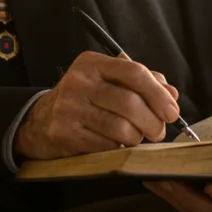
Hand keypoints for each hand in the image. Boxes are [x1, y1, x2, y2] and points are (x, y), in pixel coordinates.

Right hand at [15, 51, 180, 159]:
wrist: (39, 120)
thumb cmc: (85, 99)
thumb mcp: (109, 81)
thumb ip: (142, 83)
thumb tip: (171, 95)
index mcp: (92, 63)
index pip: (134, 72)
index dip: (158, 93)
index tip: (172, 111)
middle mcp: (78, 81)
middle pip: (129, 102)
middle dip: (152, 121)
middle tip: (159, 132)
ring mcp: (68, 108)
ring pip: (120, 128)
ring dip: (136, 138)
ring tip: (137, 138)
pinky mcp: (63, 133)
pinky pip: (105, 146)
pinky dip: (118, 148)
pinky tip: (116, 144)